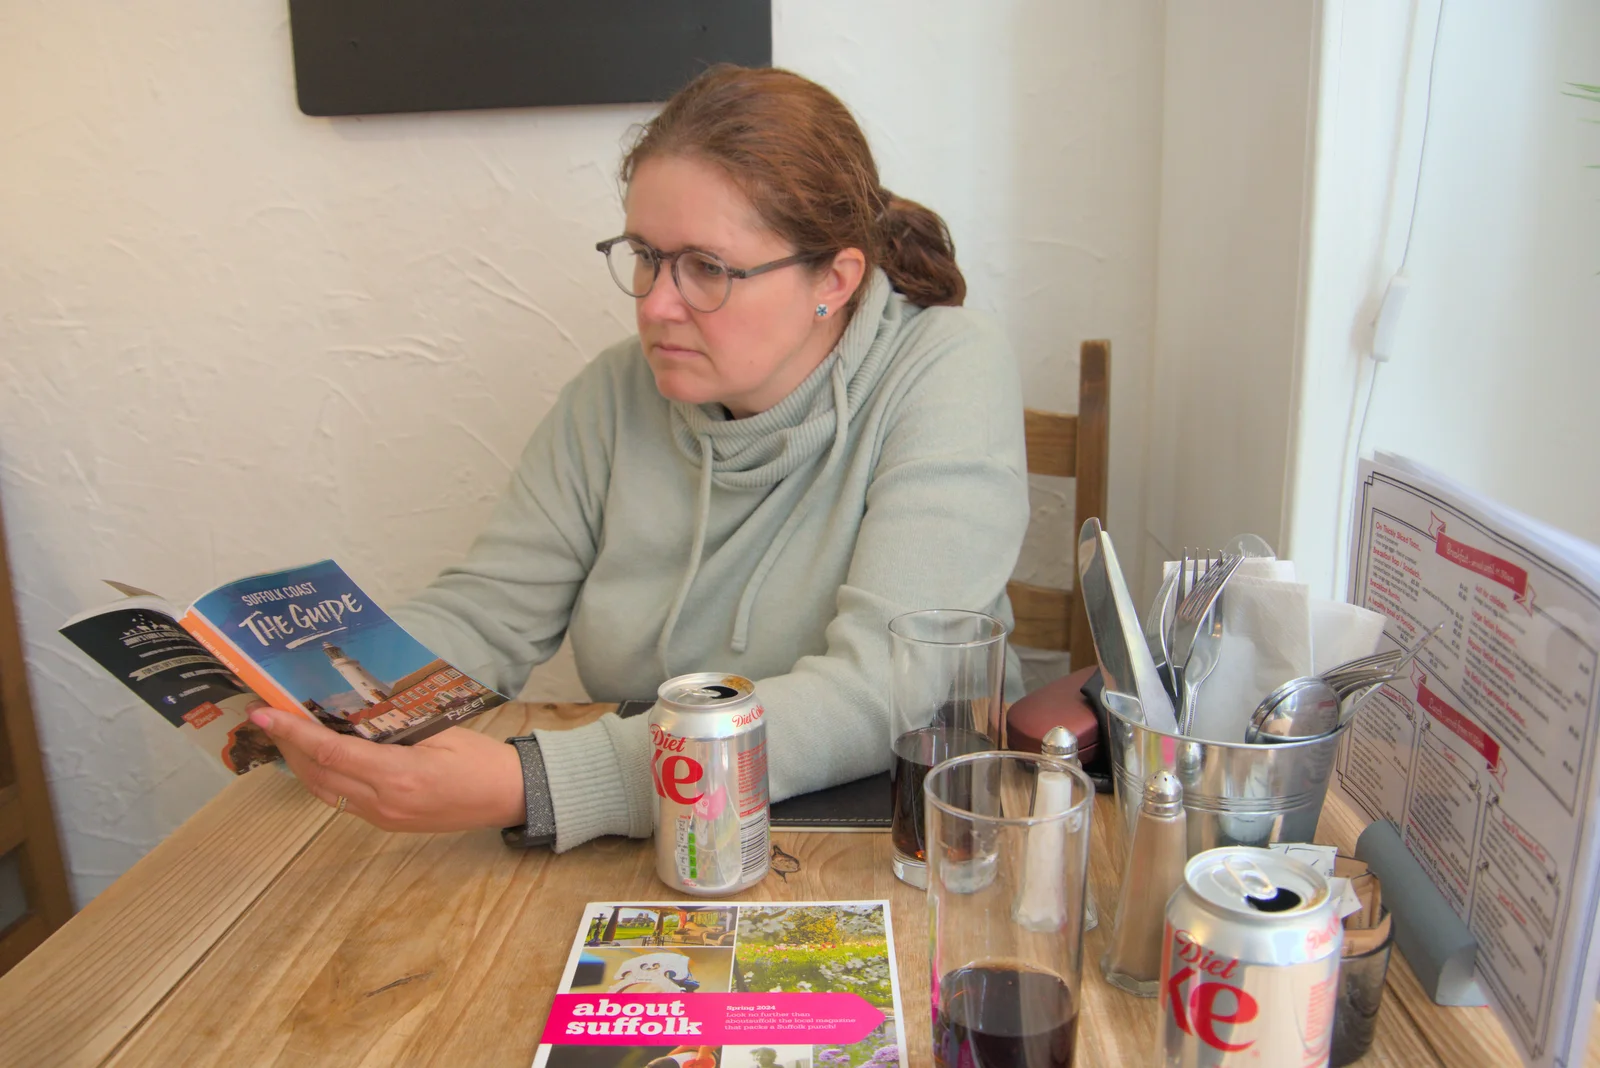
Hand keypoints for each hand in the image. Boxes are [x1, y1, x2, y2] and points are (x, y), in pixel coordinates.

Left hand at [248, 706, 526, 832]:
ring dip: (300, 764)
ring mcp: (382, 817)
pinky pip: (341, 800)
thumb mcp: (439, 733)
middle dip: (288, 745)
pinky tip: (319, 758)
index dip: (293, 732)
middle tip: (268, 717)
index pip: (330, 752)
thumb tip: (351, 714)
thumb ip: (394, 729)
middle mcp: (383, 802)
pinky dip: (322, 777)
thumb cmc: (480, 759)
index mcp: (398, 776)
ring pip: (323, 791)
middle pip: (317, 774)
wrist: (508, 797)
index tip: (265, 713)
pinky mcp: (386, 823)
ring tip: (286, 735)